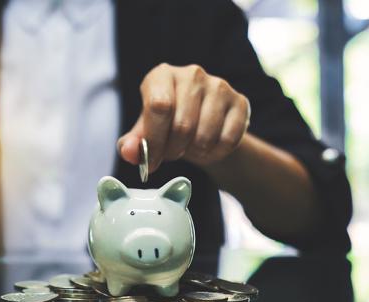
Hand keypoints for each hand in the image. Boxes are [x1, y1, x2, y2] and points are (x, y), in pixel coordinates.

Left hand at [117, 63, 250, 170]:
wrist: (201, 124)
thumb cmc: (167, 125)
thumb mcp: (145, 132)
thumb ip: (132, 143)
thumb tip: (128, 152)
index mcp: (161, 75)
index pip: (158, 107)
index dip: (154, 140)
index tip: (151, 160)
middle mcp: (191, 74)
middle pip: (182, 125)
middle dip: (173, 150)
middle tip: (171, 154)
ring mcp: (219, 85)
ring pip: (205, 135)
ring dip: (195, 153)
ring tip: (189, 148)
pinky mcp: (240, 102)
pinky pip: (228, 139)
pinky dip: (216, 153)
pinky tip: (208, 148)